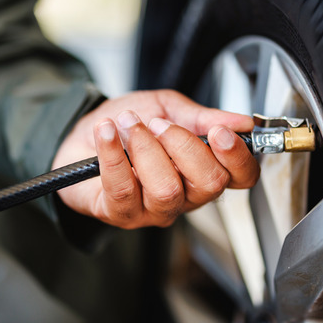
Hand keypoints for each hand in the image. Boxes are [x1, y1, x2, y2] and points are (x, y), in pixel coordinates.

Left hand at [52, 89, 259, 228]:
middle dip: (183, 144)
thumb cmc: (126, 125)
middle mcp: (184, 196)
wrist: (80, 135)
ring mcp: (153, 210)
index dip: (236, 156)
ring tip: (129, 125)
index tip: (219, 131)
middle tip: (158, 123)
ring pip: (166, 190)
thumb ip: (202, 117)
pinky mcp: (119, 213)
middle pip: (208, 184)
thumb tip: (242, 121)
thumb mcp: (167, 109)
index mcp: (203, 170)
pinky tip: (107, 132)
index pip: (241, 177)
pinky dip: (112, 152)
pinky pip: (122, 188)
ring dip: (146, 147)